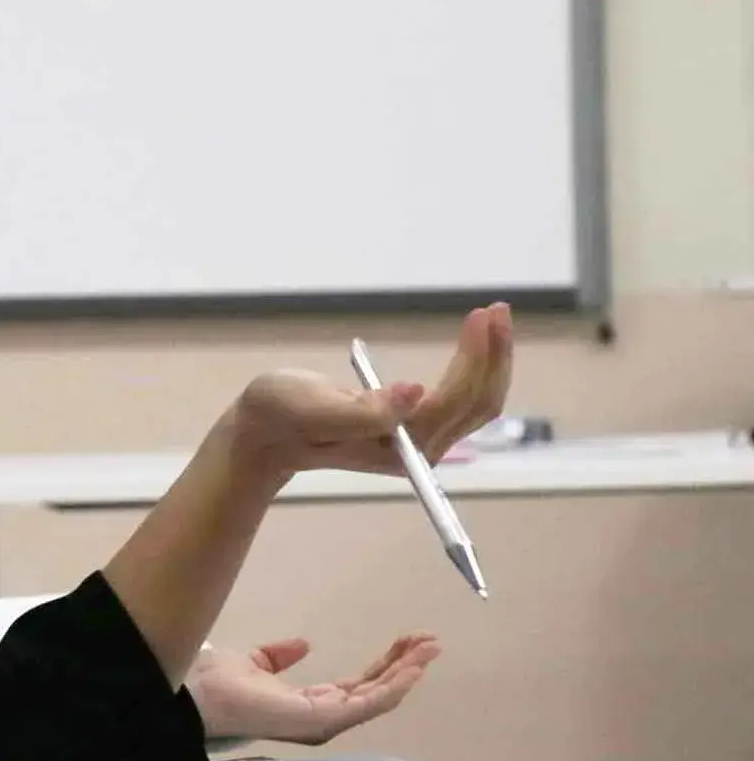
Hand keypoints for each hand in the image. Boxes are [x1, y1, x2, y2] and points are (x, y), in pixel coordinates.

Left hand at [189, 634, 440, 745]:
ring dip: (408, 672)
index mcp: (310, 704)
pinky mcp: (324, 718)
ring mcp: (326, 720)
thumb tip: (303, 644)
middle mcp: (323, 716)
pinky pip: (370, 703)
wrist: (198, 691)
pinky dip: (395, 684)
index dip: (385, 664)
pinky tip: (411, 667)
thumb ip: (280, 656)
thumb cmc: (219, 681)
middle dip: (405, 666)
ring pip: (381, 697)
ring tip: (430, 647)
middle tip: (429, 641)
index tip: (407, 641)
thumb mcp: (256, 662)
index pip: (359, 685)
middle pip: (377, 691)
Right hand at [221, 303, 513, 485]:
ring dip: (491, 360)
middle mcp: (419, 452)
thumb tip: (415, 395)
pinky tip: (477, 343)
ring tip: (493, 318)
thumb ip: (360, 411)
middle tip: (496, 308)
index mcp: (398, 447)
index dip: (475, 359)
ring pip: (476, 403)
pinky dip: (475, 368)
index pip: (454, 402)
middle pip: (478, 404)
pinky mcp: (415, 431)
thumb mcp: (312, 407)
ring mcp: (420, 444)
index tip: (479, 316)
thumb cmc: (281, 416)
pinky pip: (462, 401)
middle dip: (494, 356)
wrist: (265, 435)